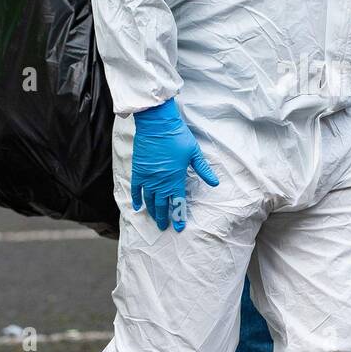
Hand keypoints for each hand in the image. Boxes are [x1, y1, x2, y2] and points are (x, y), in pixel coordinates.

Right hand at [131, 98, 217, 231]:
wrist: (157, 124)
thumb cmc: (178, 136)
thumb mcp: (194, 153)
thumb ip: (203, 170)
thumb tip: (214, 183)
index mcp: (175, 179)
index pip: (177, 203)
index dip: (178, 216)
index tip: (179, 227)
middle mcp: (160, 181)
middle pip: (161, 205)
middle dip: (164, 217)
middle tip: (165, 226)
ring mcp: (147, 177)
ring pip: (149, 199)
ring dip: (152, 211)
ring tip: (155, 219)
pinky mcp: (138, 170)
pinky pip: (136, 189)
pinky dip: (137, 199)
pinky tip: (138, 207)